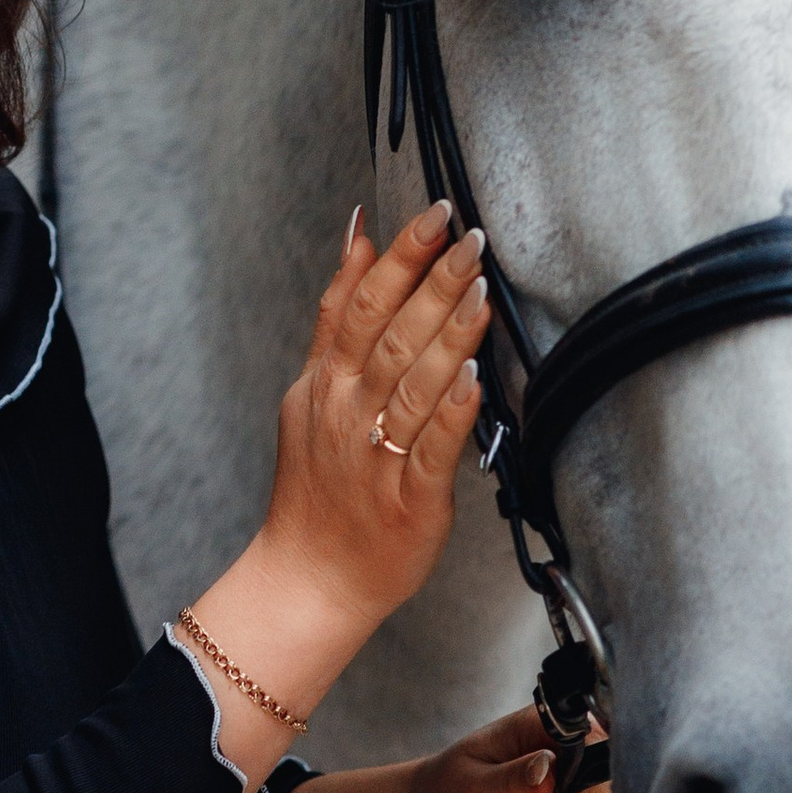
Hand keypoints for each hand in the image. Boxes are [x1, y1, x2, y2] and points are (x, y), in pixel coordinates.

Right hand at [168, 204, 488, 792]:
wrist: (310, 578)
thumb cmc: (321, 484)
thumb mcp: (313, 389)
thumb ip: (338, 315)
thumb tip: (358, 235)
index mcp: (325, 381)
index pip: (359, 303)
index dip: (397, 255)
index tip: (434, 214)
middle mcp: (346, 410)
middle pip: (388, 332)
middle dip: (431, 279)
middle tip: (470, 235)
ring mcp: (376, 454)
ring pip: (413, 382)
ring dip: (449, 331)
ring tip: (480, 286)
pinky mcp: (410, 498)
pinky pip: (433, 448)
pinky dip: (453, 412)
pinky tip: (475, 378)